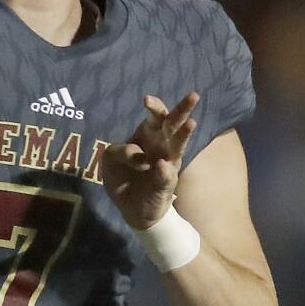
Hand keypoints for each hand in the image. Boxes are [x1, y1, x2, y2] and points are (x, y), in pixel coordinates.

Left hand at [102, 91, 198, 229]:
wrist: (132, 209)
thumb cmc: (123, 177)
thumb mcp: (111, 161)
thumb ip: (119, 153)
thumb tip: (140, 156)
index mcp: (147, 136)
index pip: (154, 117)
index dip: (154, 106)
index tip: (147, 99)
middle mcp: (162, 146)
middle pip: (173, 124)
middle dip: (182, 110)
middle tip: (193, 96)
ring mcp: (167, 164)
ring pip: (178, 146)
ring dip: (183, 134)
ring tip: (191, 123)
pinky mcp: (166, 183)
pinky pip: (166, 175)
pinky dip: (164, 171)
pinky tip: (162, 166)